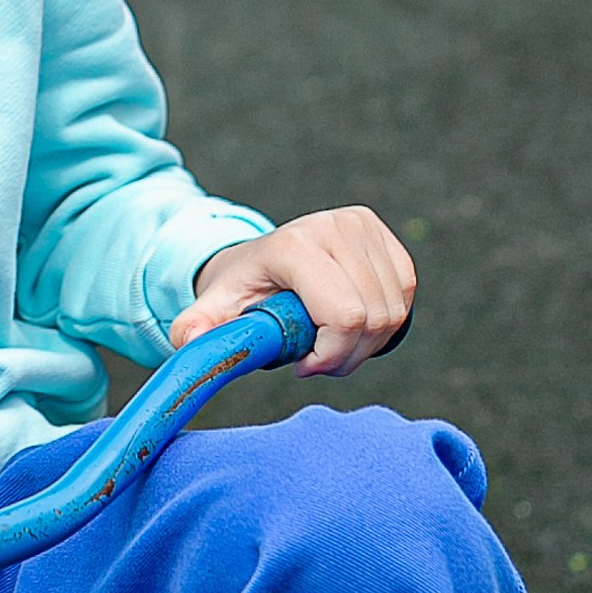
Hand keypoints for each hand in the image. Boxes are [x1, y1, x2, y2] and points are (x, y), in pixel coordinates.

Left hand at [170, 207, 415, 377]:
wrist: (260, 259)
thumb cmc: (242, 290)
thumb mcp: (215, 308)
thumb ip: (199, 326)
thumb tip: (186, 338)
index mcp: (294, 246)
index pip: (343, 315)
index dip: (330, 354)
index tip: (302, 365)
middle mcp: (335, 227)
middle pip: (372, 318)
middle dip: (346, 354)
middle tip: (316, 359)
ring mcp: (364, 228)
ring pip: (393, 312)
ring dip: (365, 343)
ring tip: (329, 341)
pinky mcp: (385, 237)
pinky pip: (405, 296)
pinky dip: (383, 323)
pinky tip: (350, 322)